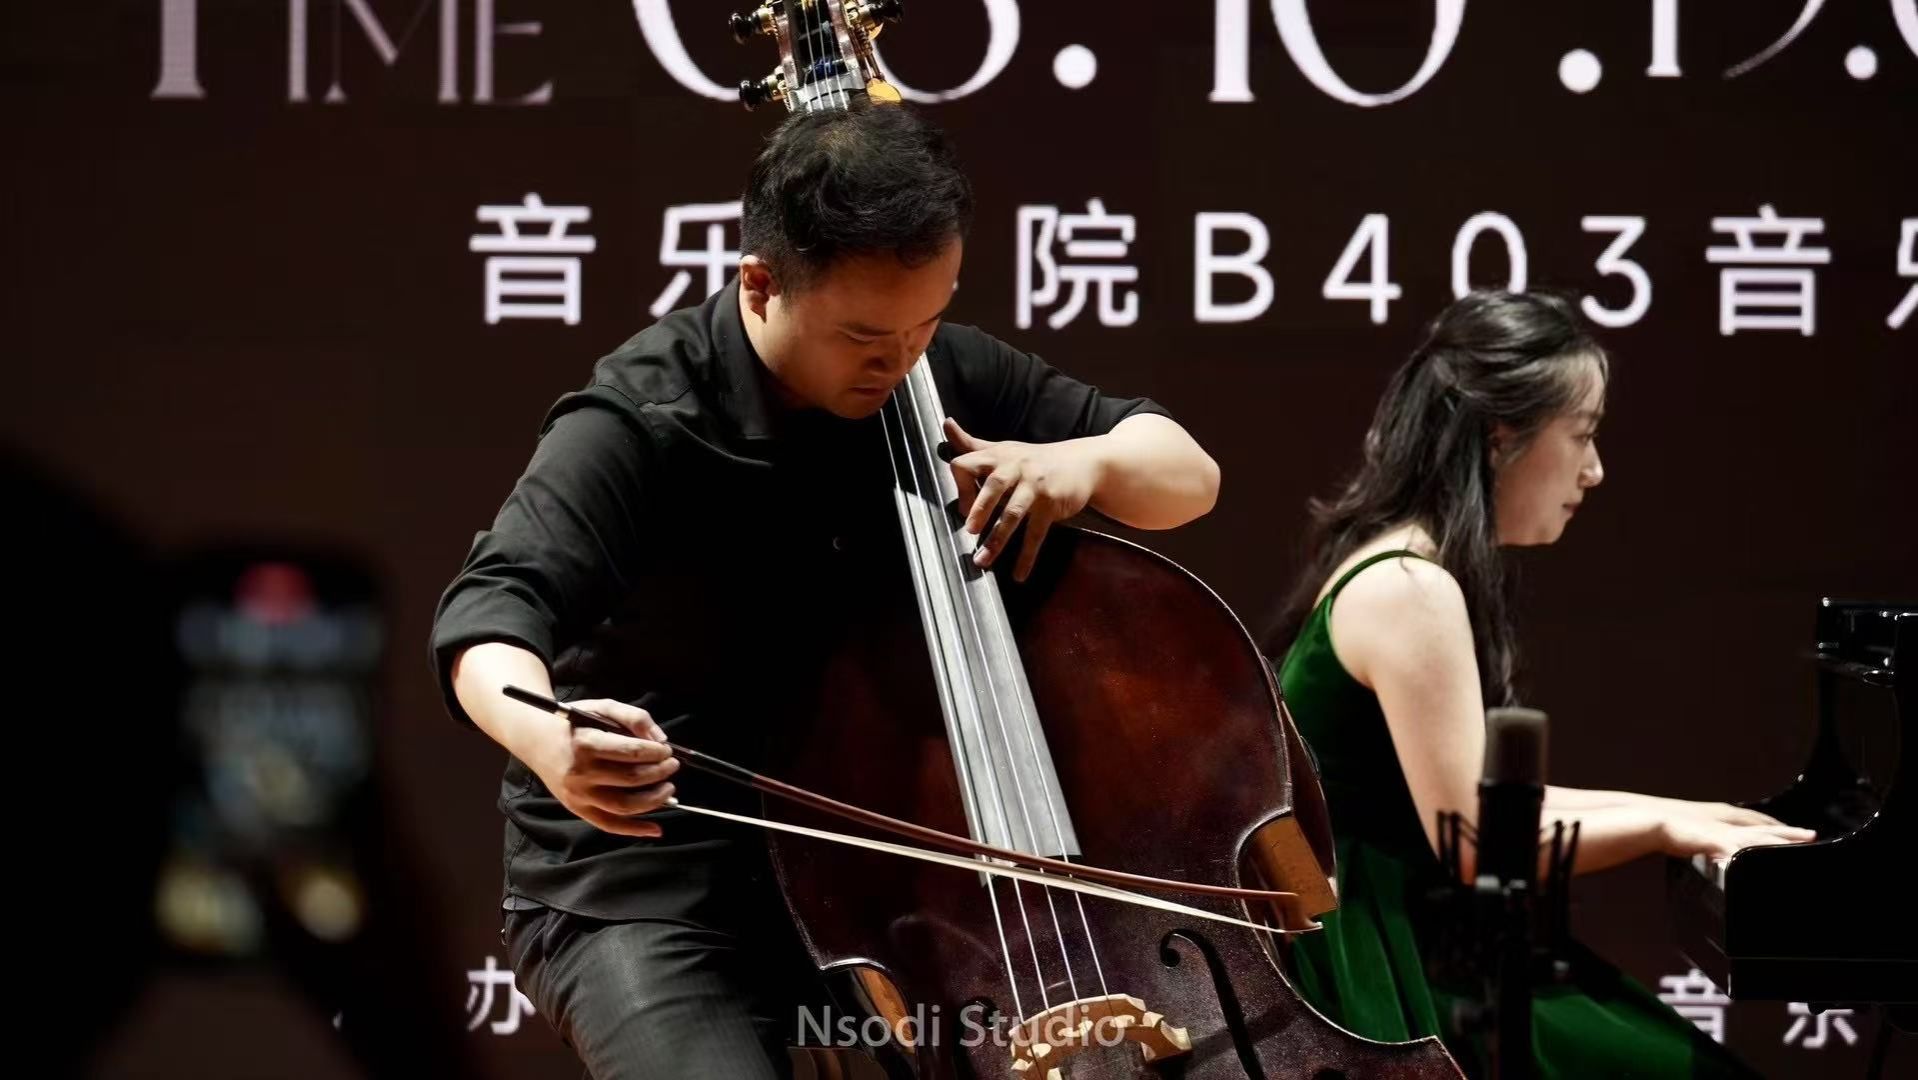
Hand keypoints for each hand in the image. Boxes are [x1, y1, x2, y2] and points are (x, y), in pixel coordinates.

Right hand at [522, 699, 678, 837]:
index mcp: (586, 743)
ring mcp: (578, 795)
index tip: (667, 750)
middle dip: (659, 773)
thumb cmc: (575, 723)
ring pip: (624, 806)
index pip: (631, 752)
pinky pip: (609, 825)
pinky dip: (634, 830)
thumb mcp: (602, 707)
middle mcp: (580, 773)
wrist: (537, 741)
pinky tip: (656, 829)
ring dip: (654, 800)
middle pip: (631, 779)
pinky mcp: (577, 809)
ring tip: (669, 789)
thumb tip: (660, 739)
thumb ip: (633, 716)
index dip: (656, 753)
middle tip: (672, 766)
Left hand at [943, 417, 1100, 581]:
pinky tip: (1019, 574)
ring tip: (982, 561)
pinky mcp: (1051, 504)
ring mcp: (1035, 486)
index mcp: (998, 456)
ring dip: (998, 538)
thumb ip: (972, 444)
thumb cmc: (1033, 459)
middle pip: (994, 485)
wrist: (1082, 463)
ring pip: (1013, 513)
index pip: (968, 464)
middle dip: (981, 507)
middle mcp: (1015, 468)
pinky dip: (1027, 555)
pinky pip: (1036, 533)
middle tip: (970, 530)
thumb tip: (947, 424)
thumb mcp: (1003, 449)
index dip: (961, 486)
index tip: (962, 508)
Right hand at [1658, 814, 1815, 860]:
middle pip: (1764, 827)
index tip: (1796, 832)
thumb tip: (1720, 851)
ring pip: (1757, 836)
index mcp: (1722, 820)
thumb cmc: (1669, 830)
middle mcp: (1726, 823)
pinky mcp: (1713, 841)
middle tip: (1811, 835)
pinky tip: (1760, 860)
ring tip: (1799, 843)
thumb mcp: (1695, 834)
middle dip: (1788, 832)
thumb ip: (1710, 841)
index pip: (1756, 822)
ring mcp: (1721, 832)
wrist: (1652, 822)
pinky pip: (1737, 850)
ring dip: (1777, 840)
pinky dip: (1749, 855)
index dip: (1777, 827)